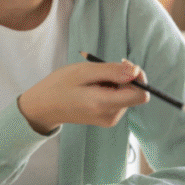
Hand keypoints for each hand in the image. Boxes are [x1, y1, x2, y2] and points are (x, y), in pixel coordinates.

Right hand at [18, 59, 147, 133]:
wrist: (43, 107)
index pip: (141, 95)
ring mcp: (110, 119)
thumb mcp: (84, 71)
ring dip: (116, 82)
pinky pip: (119, 99)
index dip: (138, 77)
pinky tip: (94, 88)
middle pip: (135, 93)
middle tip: (101, 70)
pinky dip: (111, 89)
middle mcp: (111, 116)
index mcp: (104, 105)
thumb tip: (137, 71)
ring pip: (127, 95)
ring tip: (93, 81)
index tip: (122, 65)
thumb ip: (112, 71)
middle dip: (124, 78)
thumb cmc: (60, 85)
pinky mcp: (107, 118)